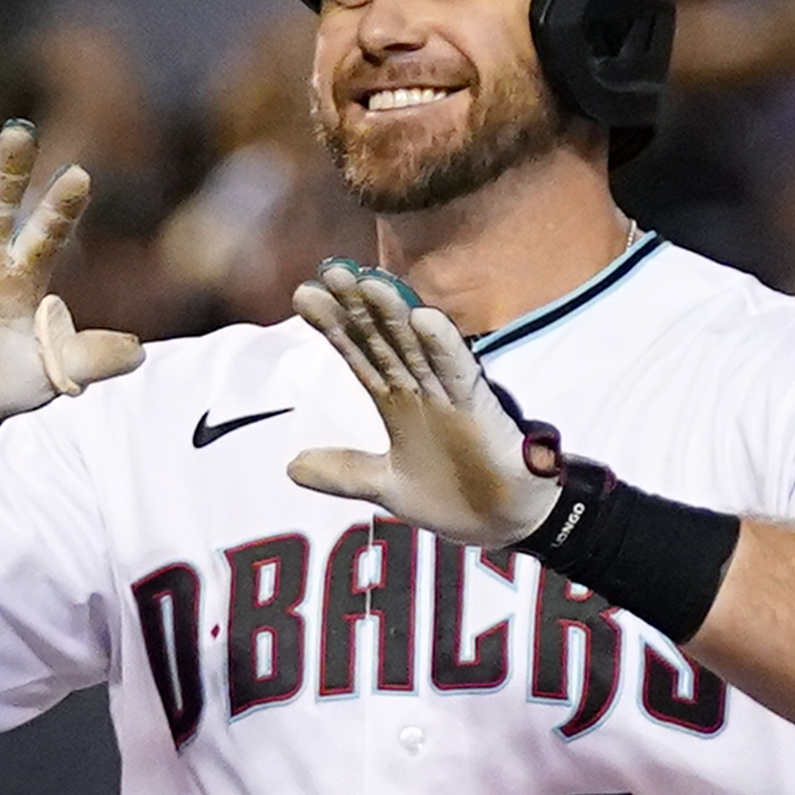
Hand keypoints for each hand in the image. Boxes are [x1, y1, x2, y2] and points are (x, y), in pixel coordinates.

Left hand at [285, 260, 560, 550]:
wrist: (505, 524)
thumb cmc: (452, 497)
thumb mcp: (387, 486)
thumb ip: (344, 472)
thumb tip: (289, 467)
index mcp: (396, 401)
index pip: (359, 355)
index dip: (334, 326)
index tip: (304, 294)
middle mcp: (419, 389)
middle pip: (383, 340)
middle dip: (356, 307)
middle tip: (329, 270)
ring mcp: (448, 396)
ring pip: (416, 347)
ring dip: (394, 315)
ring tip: (368, 281)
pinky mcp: (479, 409)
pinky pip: (459, 373)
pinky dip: (442, 347)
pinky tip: (424, 318)